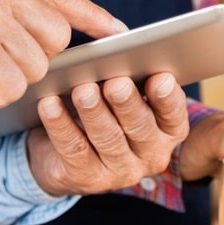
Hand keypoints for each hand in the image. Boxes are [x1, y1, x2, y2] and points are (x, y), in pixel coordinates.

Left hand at [26, 73, 188, 195]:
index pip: (174, 115)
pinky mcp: (88, 180)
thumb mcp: (120, 93)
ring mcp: (121, 173)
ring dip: (94, 113)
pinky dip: (60, 124)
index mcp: (167, 131)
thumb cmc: (103, 110)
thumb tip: (118, 45)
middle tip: (116, 83)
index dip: (167, 98)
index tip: (159, 77)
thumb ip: (128, 73)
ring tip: (82, 90)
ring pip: (108, 140)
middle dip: (127, 104)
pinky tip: (49, 105)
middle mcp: (151, 155)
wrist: (64, 155)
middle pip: (141, 128)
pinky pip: (74, 150)